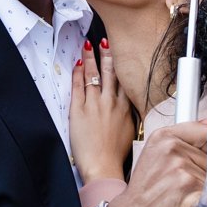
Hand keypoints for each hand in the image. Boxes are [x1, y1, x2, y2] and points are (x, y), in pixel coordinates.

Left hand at [70, 39, 133, 183]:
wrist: (103, 167)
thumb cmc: (116, 155)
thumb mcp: (130, 132)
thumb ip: (129, 115)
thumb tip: (128, 106)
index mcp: (125, 108)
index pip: (124, 80)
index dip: (121, 65)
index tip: (121, 55)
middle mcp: (111, 103)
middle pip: (110, 72)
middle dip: (107, 54)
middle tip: (105, 40)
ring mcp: (94, 105)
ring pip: (93, 75)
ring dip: (90, 58)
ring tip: (89, 45)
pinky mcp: (79, 110)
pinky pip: (77, 86)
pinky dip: (77, 73)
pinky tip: (76, 64)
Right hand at [105, 119, 206, 206]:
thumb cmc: (146, 188)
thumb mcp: (157, 153)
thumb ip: (185, 137)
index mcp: (163, 136)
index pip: (204, 132)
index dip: (206, 148)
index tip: (196, 160)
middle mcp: (172, 148)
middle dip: (202, 173)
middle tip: (179, 183)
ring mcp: (181, 167)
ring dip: (202, 189)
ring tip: (180, 194)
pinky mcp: (188, 187)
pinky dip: (204, 202)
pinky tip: (186, 204)